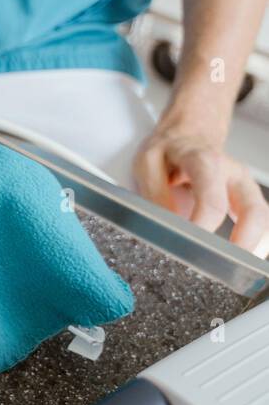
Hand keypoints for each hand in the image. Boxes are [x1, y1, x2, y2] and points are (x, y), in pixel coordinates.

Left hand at [134, 111, 268, 255]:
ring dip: (257, 247)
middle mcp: (233, 174)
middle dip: (245, 244)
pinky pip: (263, 223)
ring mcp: (245, 188)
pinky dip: (258, 243)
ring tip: (237, 271)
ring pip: (265, 219)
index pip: (212, 200)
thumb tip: (164, 225)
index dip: (204, 228)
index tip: (191, 247)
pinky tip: (244, 259)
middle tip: (226, 268)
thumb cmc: (168, 149)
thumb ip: (155, 194)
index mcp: (205, 161)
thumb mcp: (148, 162)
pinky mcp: (249, 199)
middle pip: (255, 211)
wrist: (188, 133)